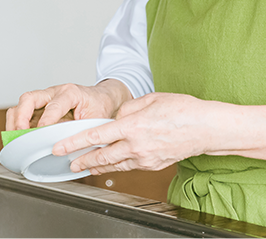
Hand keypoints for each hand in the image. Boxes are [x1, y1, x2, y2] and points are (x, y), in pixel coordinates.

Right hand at [5, 80, 131, 130]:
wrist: (103, 97)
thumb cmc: (100, 106)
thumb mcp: (97, 119)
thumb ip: (82, 131)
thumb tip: (68, 148)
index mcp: (71, 93)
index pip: (53, 105)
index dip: (46, 121)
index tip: (40, 133)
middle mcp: (54, 93)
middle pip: (29, 98)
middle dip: (21, 116)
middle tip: (20, 133)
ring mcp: (46, 99)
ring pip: (22, 104)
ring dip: (15, 121)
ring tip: (15, 138)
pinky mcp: (41, 107)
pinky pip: (23, 112)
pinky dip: (17, 124)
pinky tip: (19, 137)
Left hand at [53, 92, 208, 173]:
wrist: (205, 128)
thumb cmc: (181, 110)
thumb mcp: (150, 99)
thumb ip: (128, 109)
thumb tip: (115, 118)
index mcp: (133, 126)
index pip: (96, 135)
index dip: (74, 142)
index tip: (60, 146)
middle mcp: (136, 145)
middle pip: (101, 156)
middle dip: (80, 160)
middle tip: (66, 162)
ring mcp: (145, 158)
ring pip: (113, 164)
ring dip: (96, 165)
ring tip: (82, 166)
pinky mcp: (152, 165)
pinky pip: (128, 166)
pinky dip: (115, 166)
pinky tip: (107, 165)